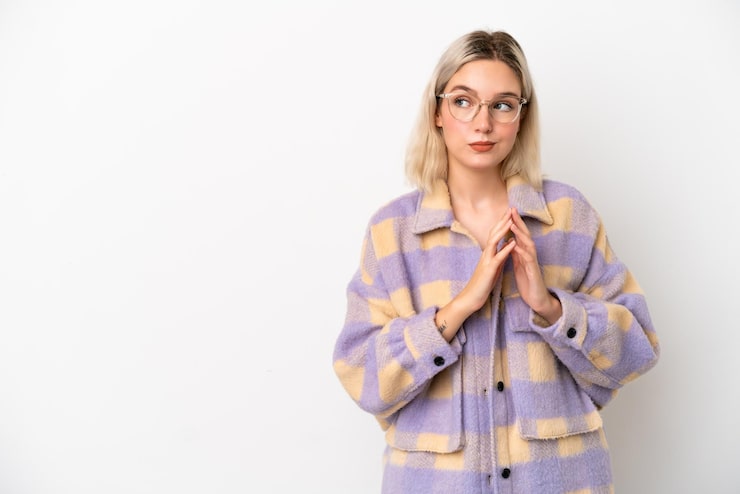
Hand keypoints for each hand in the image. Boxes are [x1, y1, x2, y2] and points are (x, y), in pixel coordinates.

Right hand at [456, 209, 516, 312]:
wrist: (471, 298)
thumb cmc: (482, 284)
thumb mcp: (493, 267)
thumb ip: (499, 255)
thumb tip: (507, 245)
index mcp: (488, 253)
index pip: (495, 234)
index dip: (502, 223)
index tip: (509, 213)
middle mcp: (486, 254)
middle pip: (494, 233)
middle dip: (502, 221)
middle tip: (510, 209)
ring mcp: (486, 261)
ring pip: (494, 242)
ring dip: (503, 230)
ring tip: (511, 220)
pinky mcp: (489, 270)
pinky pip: (498, 258)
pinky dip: (506, 249)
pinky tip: (513, 243)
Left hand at [510, 208, 561, 323]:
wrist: (537, 299)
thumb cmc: (528, 282)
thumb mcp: (519, 265)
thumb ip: (516, 253)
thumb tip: (510, 241)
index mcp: (524, 253)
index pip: (519, 235)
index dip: (513, 223)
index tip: (507, 211)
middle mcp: (530, 255)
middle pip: (525, 235)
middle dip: (518, 222)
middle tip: (512, 209)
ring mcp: (533, 263)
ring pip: (528, 245)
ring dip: (520, 235)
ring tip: (513, 224)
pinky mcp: (533, 273)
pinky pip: (529, 261)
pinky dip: (522, 252)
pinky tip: (516, 246)